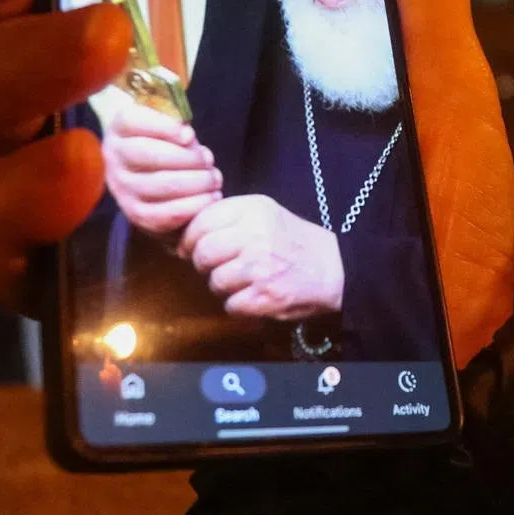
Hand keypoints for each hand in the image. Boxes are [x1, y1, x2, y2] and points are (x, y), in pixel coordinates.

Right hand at [0, 0, 513, 364]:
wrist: (455, 340)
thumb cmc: (431, 209)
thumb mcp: (430, 81)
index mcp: (168, 63)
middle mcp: (106, 124)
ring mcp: (88, 210)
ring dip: (17, 75)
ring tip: (98, 48)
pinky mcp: (87, 296)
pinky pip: (4, 254)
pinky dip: (21, 205)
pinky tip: (77, 171)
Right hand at [105, 101, 222, 235]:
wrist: (147, 173)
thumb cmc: (164, 140)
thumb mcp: (166, 122)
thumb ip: (177, 124)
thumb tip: (188, 138)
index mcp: (120, 127)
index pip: (132, 121)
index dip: (164, 127)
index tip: (189, 134)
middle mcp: (115, 157)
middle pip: (150, 153)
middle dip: (188, 157)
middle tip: (208, 160)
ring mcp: (122, 188)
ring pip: (161, 184)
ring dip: (196, 182)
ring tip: (214, 179)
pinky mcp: (135, 213)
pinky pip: (164, 214)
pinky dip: (193, 206)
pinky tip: (210, 197)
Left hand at [179, 195, 343, 319]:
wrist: (333, 267)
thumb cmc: (290, 240)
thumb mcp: (262, 213)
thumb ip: (226, 217)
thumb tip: (180, 236)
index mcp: (252, 209)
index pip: (200, 222)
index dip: (189, 239)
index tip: (191, 248)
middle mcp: (255, 234)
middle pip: (202, 253)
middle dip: (204, 264)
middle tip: (218, 267)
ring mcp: (260, 266)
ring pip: (215, 281)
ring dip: (222, 286)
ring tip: (242, 280)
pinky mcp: (266, 295)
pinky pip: (231, 305)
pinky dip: (238, 305)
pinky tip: (253, 295)